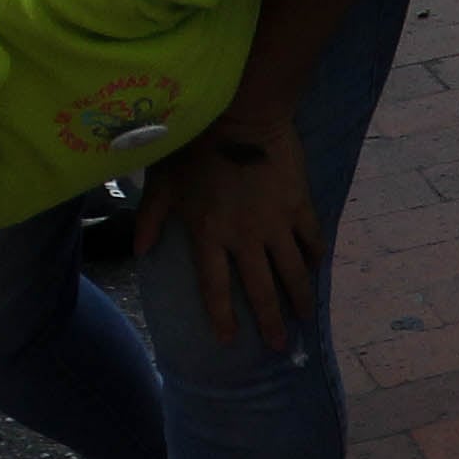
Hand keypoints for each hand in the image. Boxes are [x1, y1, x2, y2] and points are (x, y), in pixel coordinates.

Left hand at [139, 117, 320, 348]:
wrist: (242, 112)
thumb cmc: (196, 144)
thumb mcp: (164, 180)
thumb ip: (151, 217)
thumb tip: (140, 250)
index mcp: (209, 235)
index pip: (215, 287)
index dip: (222, 317)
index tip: (230, 340)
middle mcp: (245, 238)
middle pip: (261, 290)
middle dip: (271, 322)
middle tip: (281, 346)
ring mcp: (276, 223)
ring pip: (293, 272)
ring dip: (300, 298)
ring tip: (306, 318)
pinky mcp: (299, 205)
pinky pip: (311, 238)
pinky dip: (315, 255)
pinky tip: (317, 267)